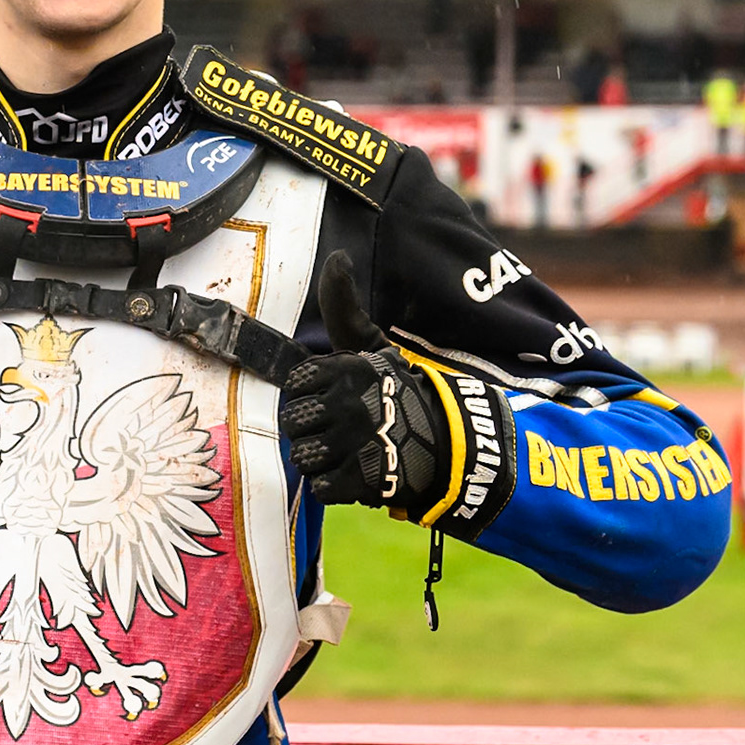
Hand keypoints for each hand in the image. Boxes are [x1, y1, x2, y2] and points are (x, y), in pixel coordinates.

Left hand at [279, 251, 453, 519]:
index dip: (309, 393)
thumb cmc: (400, 390)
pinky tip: (354, 474)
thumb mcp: (373, 345)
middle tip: (340, 427)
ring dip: (323, 459)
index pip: (295, 384)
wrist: (450, 442)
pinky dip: (334, 486)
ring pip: (303, 456)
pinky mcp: (364, 480)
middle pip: (294, 422)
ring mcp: (357, 442)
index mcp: (348, 368)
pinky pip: (320, 487)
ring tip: (348, 451)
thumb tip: (339, 256)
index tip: (332, 396)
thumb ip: (344, 307)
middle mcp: (350, 403)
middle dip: (313, 428)